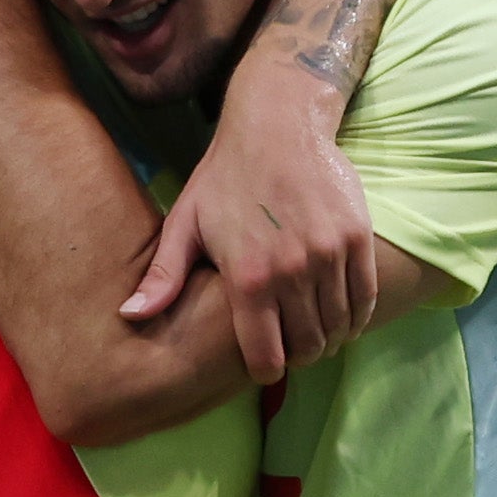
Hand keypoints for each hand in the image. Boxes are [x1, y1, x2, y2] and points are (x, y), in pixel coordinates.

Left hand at [129, 81, 378, 375]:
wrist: (277, 126)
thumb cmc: (224, 177)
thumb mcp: (185, 223)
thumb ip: (164, 276)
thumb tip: (131, 315)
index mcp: (247, 278)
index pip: (265, 356)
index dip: (266, 370)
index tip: (265, 366)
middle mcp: (291, 272)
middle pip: (307, 347)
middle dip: (299, 357)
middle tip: (293, 350)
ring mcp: (328, 255)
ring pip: (338, 326)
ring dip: (330, 339)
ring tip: (318, 334)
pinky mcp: (356, 239)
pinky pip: (366, 297)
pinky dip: (357, 315)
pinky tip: (343, 316)